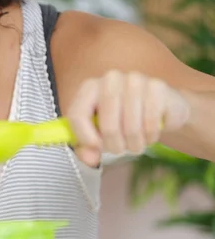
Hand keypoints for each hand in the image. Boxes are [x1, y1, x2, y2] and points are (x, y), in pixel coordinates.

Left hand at [67, 70, 190, 166]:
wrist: (160, 108)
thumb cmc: (123, 120)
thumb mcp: (99, 133)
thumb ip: (87, 147)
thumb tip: (90, 160)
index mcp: (89, 88)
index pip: (77, 114)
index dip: (84, 137)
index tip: (95, 148)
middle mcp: (110, 79)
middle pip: (107, 125)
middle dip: (114, 145)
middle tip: (120, 149)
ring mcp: (135, 81)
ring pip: (130, 127)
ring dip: (134, 144)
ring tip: (135, 143)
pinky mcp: (157, 87)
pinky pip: (151, 123)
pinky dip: (150, 137)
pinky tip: (149, 134)